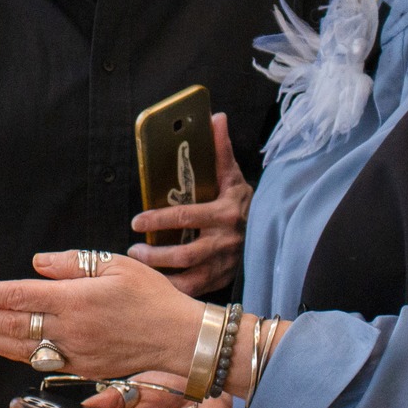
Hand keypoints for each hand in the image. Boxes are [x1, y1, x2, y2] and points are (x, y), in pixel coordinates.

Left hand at [0, 250, 204, 380]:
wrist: (180, 339)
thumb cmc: (153, 297)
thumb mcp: (116, 266)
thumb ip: (74, 263)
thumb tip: (36, 264)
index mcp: (77, 300)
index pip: (20, 297)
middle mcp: (71, 329)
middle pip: (12, 325)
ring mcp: (76, 352)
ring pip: (21, 347)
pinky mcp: (83, 368)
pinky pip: (39, 360)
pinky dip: (14, 353)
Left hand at [128, 111, 252, 294]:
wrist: (274, 232)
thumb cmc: (245, 203)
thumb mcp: (234, 176)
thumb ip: (221, 149)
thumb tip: (215, 117)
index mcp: (226, 212)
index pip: (186, 216)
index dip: (159, 219)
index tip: (137, 221)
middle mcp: (226, 241)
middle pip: (185, 253)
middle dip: (155, 254)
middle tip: (134, 248)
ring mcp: (226, 264)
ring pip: (190, 276)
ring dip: (162, 274)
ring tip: (140, 264)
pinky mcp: (224, 279)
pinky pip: (197, 290)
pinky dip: (175, 289)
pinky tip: (157, 285)